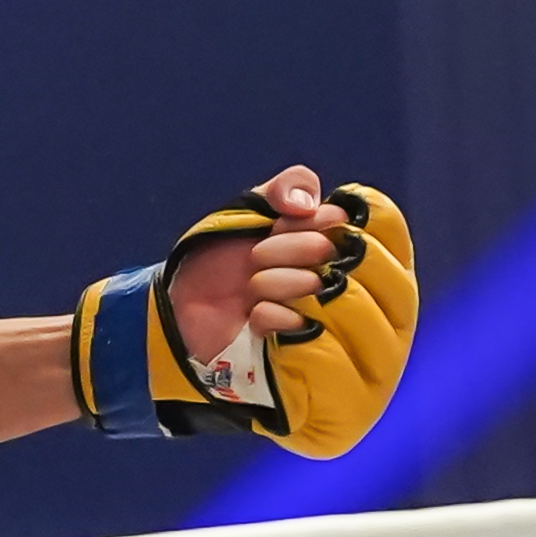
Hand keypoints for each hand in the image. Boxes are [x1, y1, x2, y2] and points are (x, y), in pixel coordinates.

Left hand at [74, 173, 419, 455]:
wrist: (186, 337)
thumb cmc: (231, 278)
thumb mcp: (256, 217)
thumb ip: (288, 188)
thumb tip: (306, 204)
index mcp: (383, 274)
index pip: (387, 229)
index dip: (338, 215)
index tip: (291, 220)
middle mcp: (392, 321)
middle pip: (369, 266)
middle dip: (305, 251)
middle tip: (260, 260)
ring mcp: (375, 369)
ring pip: (351, 310)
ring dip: (292, 292)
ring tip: (258, 294)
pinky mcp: (347, 412)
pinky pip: (328, 362)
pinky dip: (287, 334)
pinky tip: (262, 326)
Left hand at [167, 164, 351, 357]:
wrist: (187, 310)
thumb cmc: (223, 258)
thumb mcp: (250, 208)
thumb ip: (287, 186)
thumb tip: (304, 205)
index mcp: (336, 241)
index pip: (349, 221)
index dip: (309, 221)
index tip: (278, 225)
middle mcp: (342, 279)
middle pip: (335, 251)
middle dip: (286, 247)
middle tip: (257, 257)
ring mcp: (329, 317)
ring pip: (322, 289)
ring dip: (273, 281)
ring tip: (253, 289)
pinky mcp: (310, 350)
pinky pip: (302, 325)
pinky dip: (268, 315)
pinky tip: (255, 317)